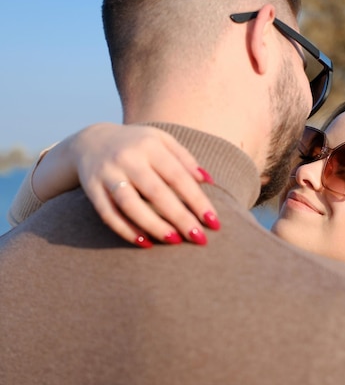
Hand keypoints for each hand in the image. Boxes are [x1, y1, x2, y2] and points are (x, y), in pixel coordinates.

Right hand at [65, 123, 219, 245]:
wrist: (91, 141)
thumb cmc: (137, 145)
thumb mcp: (161, 141)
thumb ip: (184, 159)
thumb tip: (209, 181)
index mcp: (150, 145)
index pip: (178, 176)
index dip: (197, 200)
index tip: (213, 222)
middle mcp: (127, 158)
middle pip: (156, 192)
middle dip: (180, 217)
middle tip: (199, 238)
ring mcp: (107, 174)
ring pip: (130, 204)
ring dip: (153, 225)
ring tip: (174, 241)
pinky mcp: (92, 189)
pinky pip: (108, 214)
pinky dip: (125, 230)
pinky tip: (144, 243)